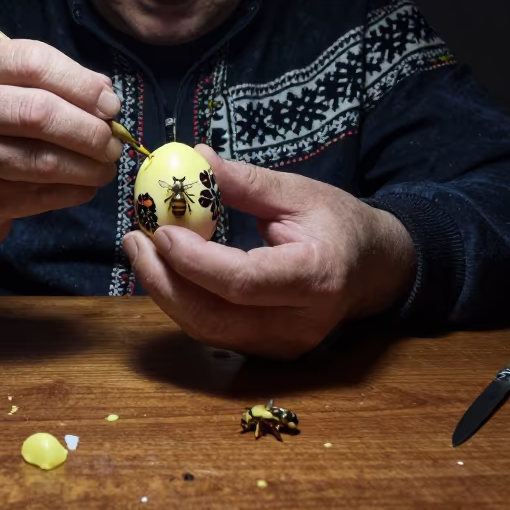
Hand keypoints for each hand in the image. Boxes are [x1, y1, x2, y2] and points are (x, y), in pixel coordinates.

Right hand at [0, 39, 122, 271]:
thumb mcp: (4, 94)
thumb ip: (50, 85)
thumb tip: (105, 92)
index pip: (32, 62)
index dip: (81, 83)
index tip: (110, 105)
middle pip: (39, 112)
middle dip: (88, 130)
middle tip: (113, 143)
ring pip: (41, 160)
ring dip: (86, 166)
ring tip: (105, 168)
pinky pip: (37, 195)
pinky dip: (71, 192)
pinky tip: (85, 188)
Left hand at [122, 145, 416, 357]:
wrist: (374, 269)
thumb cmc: (339, 224)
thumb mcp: (299, 192)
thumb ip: (245, 182)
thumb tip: (194, 157)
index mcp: (315, 276)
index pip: (243, 281)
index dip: (195, 261)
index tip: (160, 230)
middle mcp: (300, 323)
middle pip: (215, 318)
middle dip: (164, 281)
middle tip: (134, 240)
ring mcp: (284, 345)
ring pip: (208, 331)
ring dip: (166, 292)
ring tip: (141, 250)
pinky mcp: (269, 352)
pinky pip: (215, 331)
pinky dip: (184, 301)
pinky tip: (167, 270)